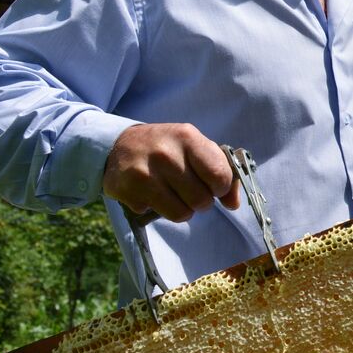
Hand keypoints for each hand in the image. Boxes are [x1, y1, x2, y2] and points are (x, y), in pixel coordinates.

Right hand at [103, 123, 239, 221]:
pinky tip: (150, 192)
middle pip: (202, 200)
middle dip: (201, 200)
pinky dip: (158, 209)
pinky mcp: (127, 191)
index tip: (214, 185)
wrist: (118, 144)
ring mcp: (144, 173)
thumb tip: (233, 203)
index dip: (221, 187)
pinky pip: (157, 215)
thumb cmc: (167, 147)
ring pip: (182, 214)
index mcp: (187, 137)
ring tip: (172, 193)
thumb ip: (221, 171)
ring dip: (182, 209)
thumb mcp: (195, 147)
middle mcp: (166, 154)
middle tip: (189, 190)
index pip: (219, 176)